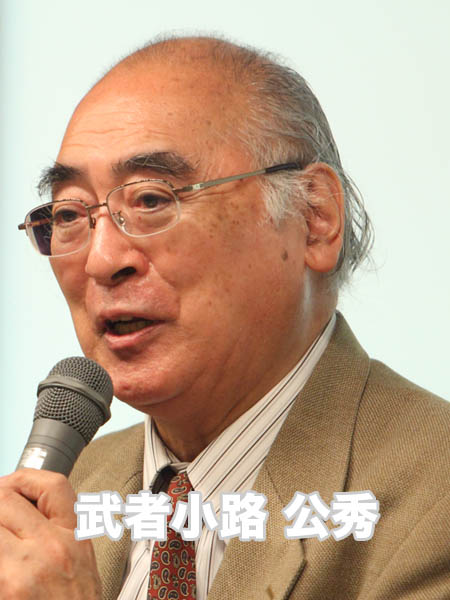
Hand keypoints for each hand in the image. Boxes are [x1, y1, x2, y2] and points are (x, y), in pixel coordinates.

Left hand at [0, 468, 101, 598]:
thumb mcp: (81, 561)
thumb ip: (59, 531)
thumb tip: (23, 510)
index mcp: (73, 538)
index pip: (52, 485)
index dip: (25, 479)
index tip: (12, 486)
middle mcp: (50, 548)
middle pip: (5, 499)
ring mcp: (22, 571)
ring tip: (1, 544)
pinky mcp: (4, 592)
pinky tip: (2, 574)